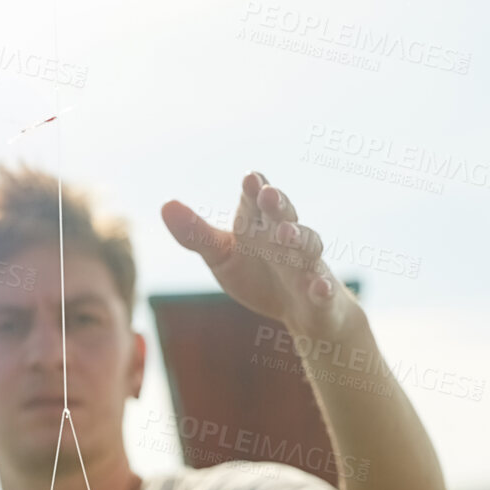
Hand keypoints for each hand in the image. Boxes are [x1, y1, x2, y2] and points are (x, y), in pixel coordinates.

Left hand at [161, 172, 354, 339]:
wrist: (300, 310)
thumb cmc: (257, 273)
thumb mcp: (222, 254)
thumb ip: (196, 233)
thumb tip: (165, 204)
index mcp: (260, 223)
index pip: (257, 200)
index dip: (254, 189)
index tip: (250, 179)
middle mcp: (287, 238)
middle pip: (285, 216)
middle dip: (278, 205)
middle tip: (268, 194)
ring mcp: (308, 265)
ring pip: (308, 247)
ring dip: (299, 238)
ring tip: (286, 233)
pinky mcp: (321, 295)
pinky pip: (324, 289)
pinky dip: (322, 288)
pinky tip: (319, 288)